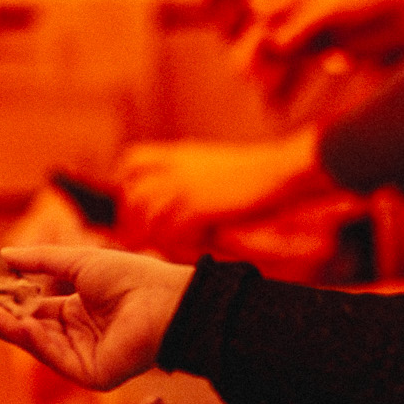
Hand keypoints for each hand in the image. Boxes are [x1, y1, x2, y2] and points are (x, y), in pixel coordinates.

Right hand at [0, 245, 194, 389]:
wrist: (164, 301)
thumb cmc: (130, 276)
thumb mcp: (78, 261)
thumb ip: (40, 260)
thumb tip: (4, 254)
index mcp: (77, 310)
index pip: (33, 307)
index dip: (7, 300)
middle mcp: (77, 335)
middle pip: (29, 327)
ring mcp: (82, 357)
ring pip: (36, 342)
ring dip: (7, 327)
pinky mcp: (88, 375)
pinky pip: (53, 356)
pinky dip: (31, 340)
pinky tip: (12, 323)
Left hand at [115, 128, 328, 245]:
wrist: (279, 170)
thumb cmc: (254, 172)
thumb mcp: (212, 162)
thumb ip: (187, 173)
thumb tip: (170, 195)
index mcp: (177, 153)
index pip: (131, 163)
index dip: (124, 186)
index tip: (131, 208)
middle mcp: (174, 168)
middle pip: (133, 196)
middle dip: (132, 221)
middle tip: (138, 242)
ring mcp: (182, 187)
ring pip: (147, 218)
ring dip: (153, 237)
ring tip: (164, 250)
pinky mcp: (195, 208)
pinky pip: (170, 233)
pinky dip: (176, 245)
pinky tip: (190, 248)